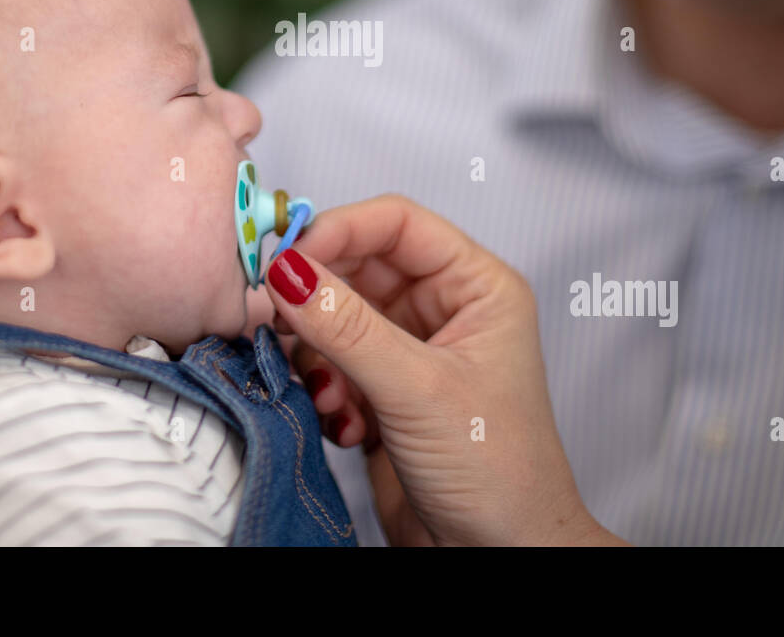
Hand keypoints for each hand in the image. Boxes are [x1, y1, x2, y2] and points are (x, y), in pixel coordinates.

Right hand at [264, 194, 625, 546]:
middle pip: (359, 267)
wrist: (498, 560)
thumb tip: (289, 271)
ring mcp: (412, 351)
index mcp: (478, 287)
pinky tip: (341, 423)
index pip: (398, 223)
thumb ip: (347, 327)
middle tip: (281, 321)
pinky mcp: (384, 392)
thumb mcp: (418, 389)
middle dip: (317, 297)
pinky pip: (331, 363)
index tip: (288, 258)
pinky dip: (323, 388)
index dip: (340, 230)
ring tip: (327, 391)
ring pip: (337, 317)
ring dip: (318, 353)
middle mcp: (445, 310)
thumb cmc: (501, 474)